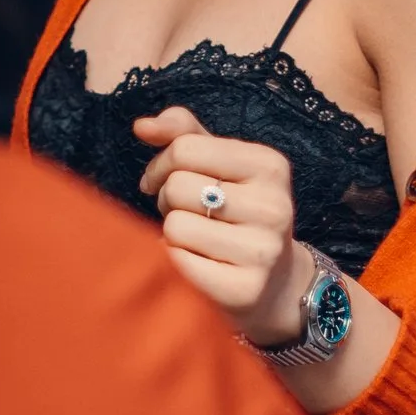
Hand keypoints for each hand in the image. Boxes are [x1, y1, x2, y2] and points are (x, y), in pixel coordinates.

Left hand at [135, 106, 310, 345]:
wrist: (273, 281)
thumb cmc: (233, 211)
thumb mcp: (218, 163)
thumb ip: (182, 133)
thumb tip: (142, 125)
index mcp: (270, 165)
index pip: (184, 148)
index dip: (162, 164)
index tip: (165, 179)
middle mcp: (274, 206)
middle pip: (177, 187)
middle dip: (168, 199)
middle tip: (188, 213)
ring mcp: (263, 250)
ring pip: (175, 226)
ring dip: (172, 234)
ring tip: (196, 239)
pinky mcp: (244, 289)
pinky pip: (176, 263)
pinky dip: (173, 263)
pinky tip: (197, 265)